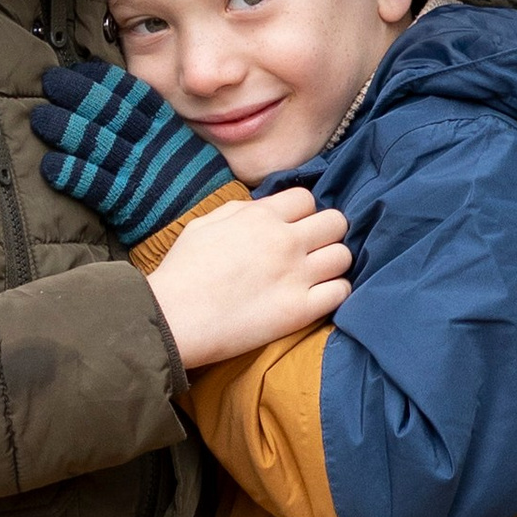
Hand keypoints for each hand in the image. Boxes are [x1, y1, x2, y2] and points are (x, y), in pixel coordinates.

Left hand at [31, 57, 232, 242]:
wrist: (207, 223)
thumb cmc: (188, 182)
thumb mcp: (180, 143)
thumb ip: (152, 124)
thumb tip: (118, 101)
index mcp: (165, 126)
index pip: (131, 93)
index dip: (103, 78)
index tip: (80, 67)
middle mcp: (150, 144)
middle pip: (109, 112)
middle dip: (77, 93)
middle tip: (50, 81)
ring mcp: (138, 172)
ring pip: (96, 144)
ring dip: (64, 129)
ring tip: (40, 118)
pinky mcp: (125, 203)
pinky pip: (94, 185)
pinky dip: (71, 174)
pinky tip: (49, 166)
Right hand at [148, 189, 351, 370]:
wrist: (172, 318)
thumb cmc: (181, 271)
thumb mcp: (205, 223)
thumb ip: (242, 210)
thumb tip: (268, 209)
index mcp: (261, 216)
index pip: (307, 198)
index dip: (302, 213)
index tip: (292, 228)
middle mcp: (284, 240)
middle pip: (336, 222)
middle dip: (326, 233)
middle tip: (311, 250)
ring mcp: (295, 275)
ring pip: (344, 256)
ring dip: (333, 263)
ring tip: (316, 274)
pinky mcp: (300, 310)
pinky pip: (341, 291)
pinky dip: (334, 292)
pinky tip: (318, 297)